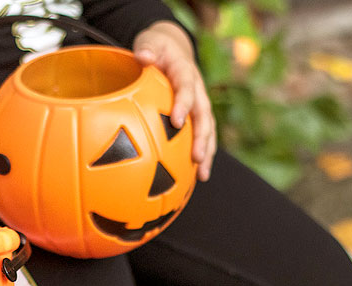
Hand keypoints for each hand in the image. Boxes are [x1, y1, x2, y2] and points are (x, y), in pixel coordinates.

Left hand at [132, 21, 216, 180]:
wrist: (172, 49)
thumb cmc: (156, 49)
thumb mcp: (149, 42)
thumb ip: (147, 49)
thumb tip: (143, 56)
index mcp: (185, 71)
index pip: (186, 87)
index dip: (184, 103)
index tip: (177, 122)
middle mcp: (197, 89)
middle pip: (204, 114)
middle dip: (202, 137)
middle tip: (196, 157)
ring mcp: (199, 103)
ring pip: (208, 128)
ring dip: (207, 151)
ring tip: (203, 175)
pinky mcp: (196, 115)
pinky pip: (202, 136)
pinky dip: (201, 155)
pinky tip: (195, 177)